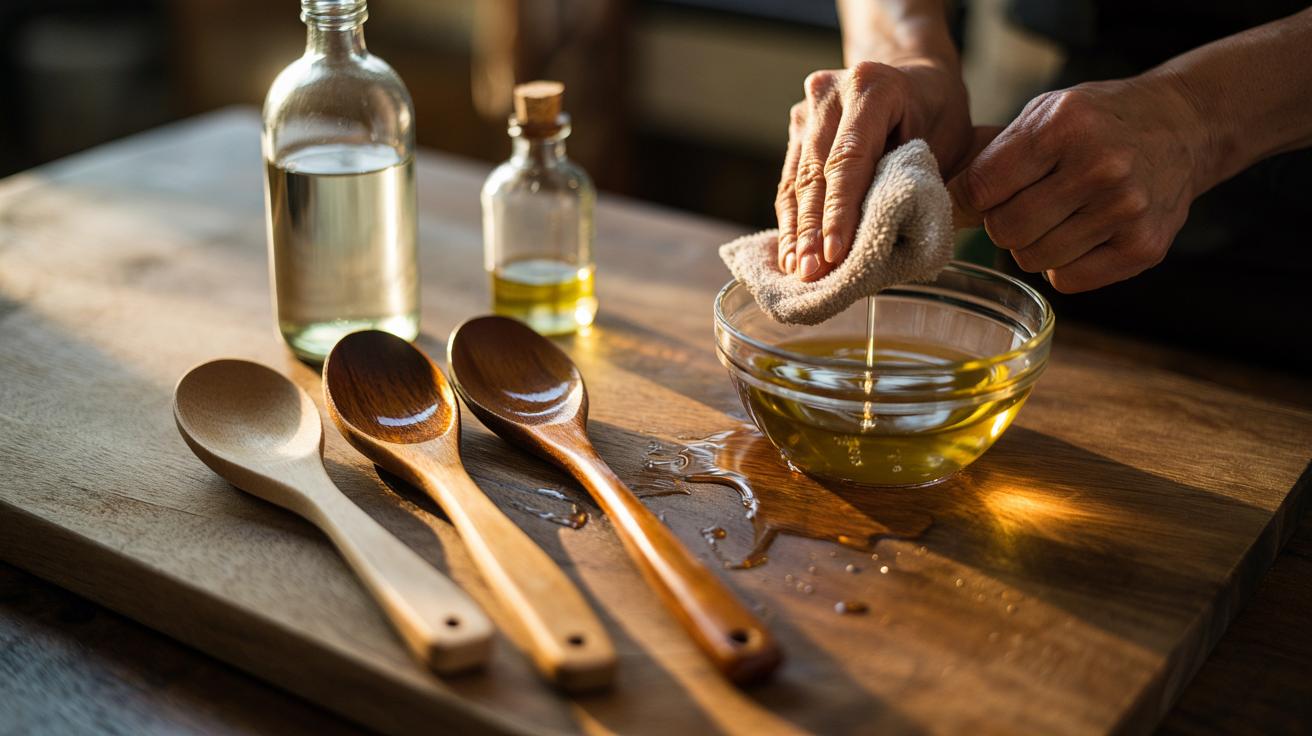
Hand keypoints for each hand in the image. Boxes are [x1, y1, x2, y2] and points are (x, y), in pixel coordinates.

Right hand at [776, 60, 971, 281]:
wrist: (913, 77)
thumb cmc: (937, 113)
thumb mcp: (943, 141)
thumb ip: (913, 181)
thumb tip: (883, 238)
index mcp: (872, 87)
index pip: (849, 158)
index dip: (840, 210)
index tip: (834, 253)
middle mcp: (830, 93)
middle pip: (815, 172)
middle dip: (812, 229)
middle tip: (810, 274)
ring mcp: (807, 109)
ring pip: (796, 180)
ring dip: (797, 230)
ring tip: (796, 270)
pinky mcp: (796, 129)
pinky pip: (790, 181)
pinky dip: (792, 219)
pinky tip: (791, 253)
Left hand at [951, 76, 1207, 292]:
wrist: (1185, 127)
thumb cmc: (1099, 121)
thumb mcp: (1045, 114)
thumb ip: (992, 158)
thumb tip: (943, 207)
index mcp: (1065, 126)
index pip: (982, 188)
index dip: (971, 198)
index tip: (981, 196)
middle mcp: (1099, 168)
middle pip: (1004, 230)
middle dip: (1002, 222)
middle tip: (1025, 204)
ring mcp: (1126, 210)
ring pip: (1032, 259)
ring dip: (1033, 244)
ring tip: (1060, 215)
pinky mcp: (1143, 247)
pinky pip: (1067, 280)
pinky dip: (1064, 264)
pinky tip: (1084, 233)